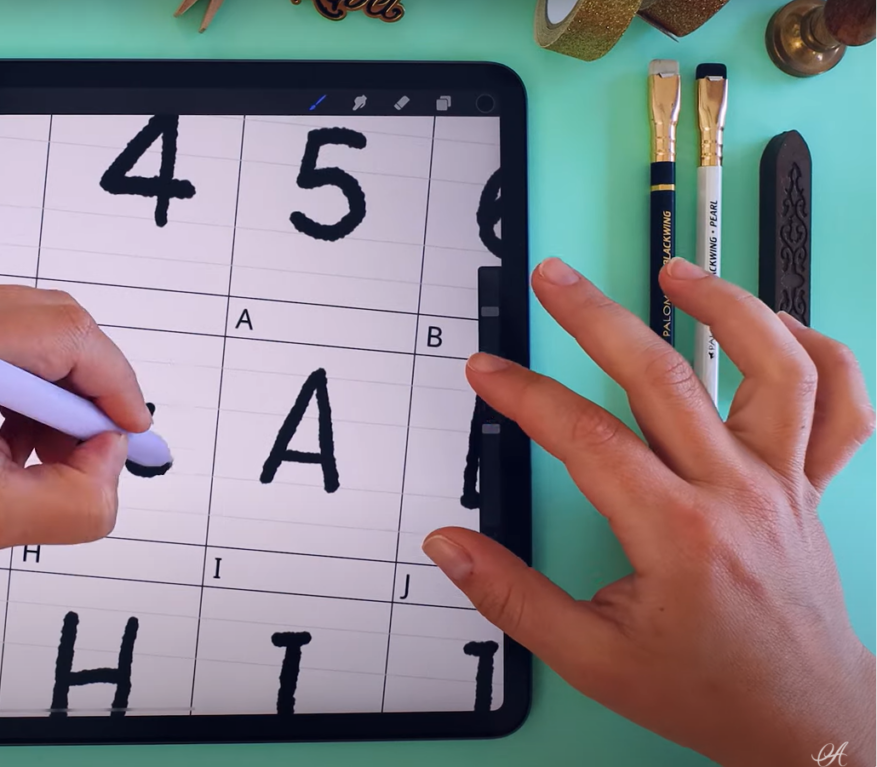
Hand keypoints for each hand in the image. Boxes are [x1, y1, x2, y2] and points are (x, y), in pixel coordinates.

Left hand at [0, 276, 150, 571]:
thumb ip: (77, 497)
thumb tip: (110, 457)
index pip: (68, 336)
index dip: (115, 386)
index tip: (132, 435)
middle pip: (54, 324)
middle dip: (85, 392)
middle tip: (88, 455)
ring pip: (31, 331)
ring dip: (52, 393)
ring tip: (35, 458)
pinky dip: (20, 386)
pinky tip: (6, 439)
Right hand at [422, 257, 875, 766]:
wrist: (804, 719)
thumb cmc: (706, 689)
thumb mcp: (590, 658)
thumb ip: (511, 597)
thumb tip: (448, 546)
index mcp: (677, 534)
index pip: (587, 438)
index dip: (526, 395)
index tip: (487, 370)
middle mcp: (737, 494)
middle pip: (666, 377)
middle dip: (598, 316)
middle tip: (554, 279)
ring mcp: (784, 483)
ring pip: (776, 368)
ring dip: (728, 307)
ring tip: (674, 272)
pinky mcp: (812, 487)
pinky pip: (842, 405)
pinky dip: (819, 352)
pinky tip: (776, 324)